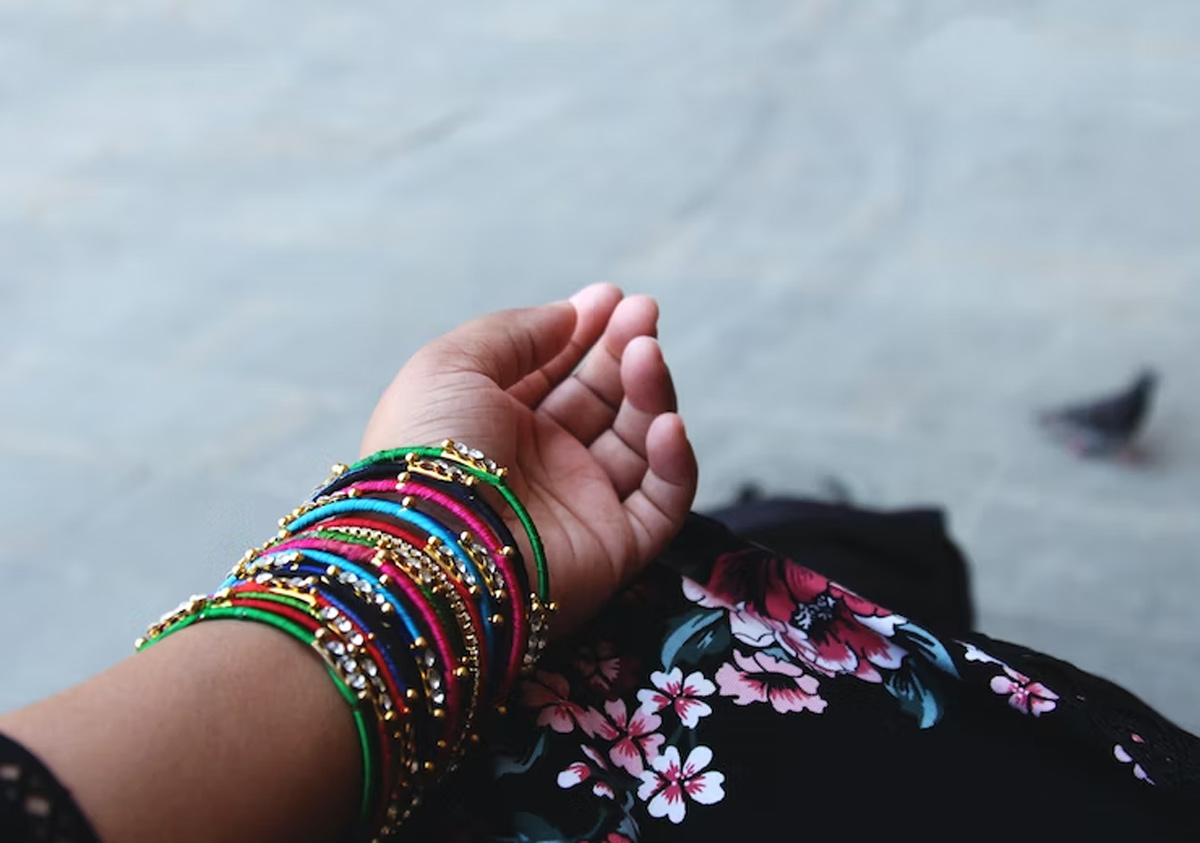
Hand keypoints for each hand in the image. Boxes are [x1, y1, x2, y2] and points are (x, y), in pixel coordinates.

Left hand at [360, 284, 697, 631]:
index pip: (555, 371)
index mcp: (496, 423)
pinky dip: (675, 461)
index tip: (612, 297)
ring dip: (650, 393)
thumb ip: (514, 332)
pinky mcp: (616, 546)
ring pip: (638, 441)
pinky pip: (663, 501)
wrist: (435, 548)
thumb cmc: (427, 452)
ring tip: (646, 354)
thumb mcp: (449, 366)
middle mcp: (541, 462)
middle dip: (624, 351)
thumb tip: (569, 314)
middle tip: (644, 313)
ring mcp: (580, 503)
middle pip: (601, 398)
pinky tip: (667, 423)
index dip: (585, 332)